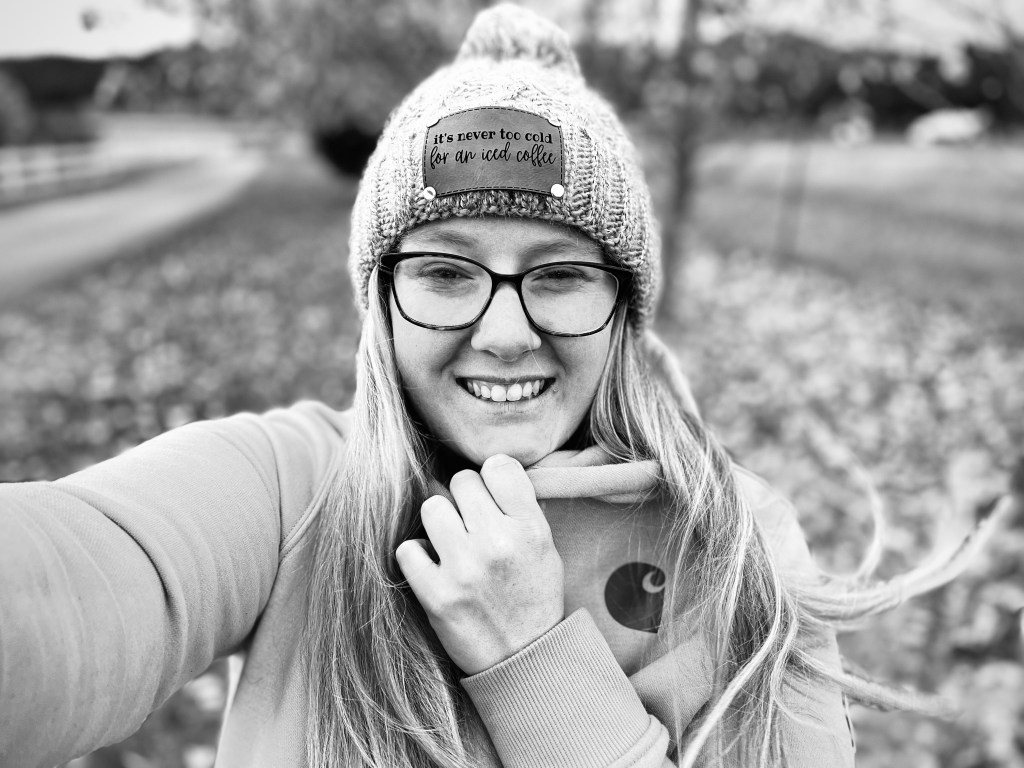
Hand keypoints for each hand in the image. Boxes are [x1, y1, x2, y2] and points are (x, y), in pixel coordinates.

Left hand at [395, 454, 564, 674]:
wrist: (526, 659)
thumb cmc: (532, 595)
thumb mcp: (544, 545)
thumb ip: (518, 506)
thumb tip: (481, 468)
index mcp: (530, 528)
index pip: (498, 466)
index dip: (490, 478)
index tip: (490, 496)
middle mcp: (499, 542)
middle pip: (461, 481)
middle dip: (463, 499)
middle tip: (470, 524)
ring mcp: (465, 568)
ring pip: (432, 507)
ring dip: (438, 523)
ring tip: (450, 543)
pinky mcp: (437, 595)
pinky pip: (408, 549)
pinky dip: (417, 557)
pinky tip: (433, 568)